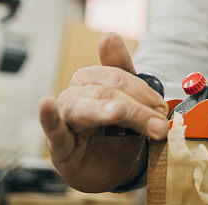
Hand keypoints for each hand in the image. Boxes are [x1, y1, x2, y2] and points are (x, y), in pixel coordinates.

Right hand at [39, 33, 168, 191]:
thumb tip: (109, 36)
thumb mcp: (129, 102)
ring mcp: (65, 120)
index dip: (142, 92)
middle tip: (159, 126)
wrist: (114, 170)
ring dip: (104, 111)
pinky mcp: (59, 148)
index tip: (162, 109)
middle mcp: (75, 96)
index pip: (117, 77)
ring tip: (118, 112)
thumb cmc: (117, 132)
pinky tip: (46, 104)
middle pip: (106, 92)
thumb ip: (123, 71)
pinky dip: (49, 118)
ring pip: (85, 109)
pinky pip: (54, 131)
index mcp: (91, 82)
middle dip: (135, 109)